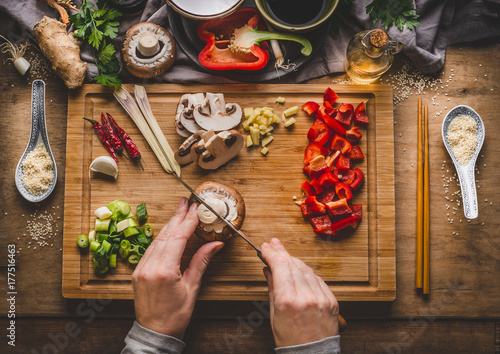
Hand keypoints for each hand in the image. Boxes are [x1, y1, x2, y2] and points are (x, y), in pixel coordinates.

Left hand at [131, 197, 223, 339]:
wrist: (155, 332)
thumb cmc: (176, 315)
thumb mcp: (192, 287)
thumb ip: (202, 261)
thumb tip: (216, 243)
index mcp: (164, 270)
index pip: (178, 238)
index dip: (188, 221)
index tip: (196, 209)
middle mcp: (150, 266)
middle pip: (166, 235)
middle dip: (177, 217)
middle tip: (186, 202)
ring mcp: (141, 268)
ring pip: (157, 240)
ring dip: (169, 225)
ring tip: (179, 212)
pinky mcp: (138, 272)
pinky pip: (150, 249)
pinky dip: (161, 238)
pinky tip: (168, 231)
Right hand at [261, 238, 338, 347]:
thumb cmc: (290, 340)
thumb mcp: (274, 315)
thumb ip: (272, 288)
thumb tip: (268, 270)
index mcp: (288, 301)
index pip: (279, 266)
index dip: (271, 253)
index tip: (265, 247)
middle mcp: (306, 297)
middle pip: (293, 264)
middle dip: (281, 252)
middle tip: (273, 244)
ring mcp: (321, 298)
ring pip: (306, 269)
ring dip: (294, 260)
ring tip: (285, 255)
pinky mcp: (332, 301)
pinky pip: (318, 280)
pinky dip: (308, 272)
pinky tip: (300, 269)